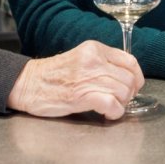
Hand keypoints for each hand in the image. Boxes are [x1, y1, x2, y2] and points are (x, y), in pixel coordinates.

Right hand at [7, 40, 143, 119]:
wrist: (28, 83)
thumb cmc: (53, 75)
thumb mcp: (81, 59)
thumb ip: (102, 64)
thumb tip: (126, 78)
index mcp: (95, 49)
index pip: (130, 61)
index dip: (136, 77)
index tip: (133, 87)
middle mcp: (94, 60)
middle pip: (129, 79)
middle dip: (129, 94)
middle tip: (118, 101)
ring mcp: (88, 77)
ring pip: (123, 92)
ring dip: (121, 104)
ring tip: (110, 107)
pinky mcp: (81, 95)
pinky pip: (111, 104)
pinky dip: (114, 112)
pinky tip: (106, 114)